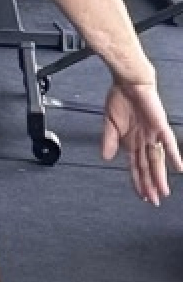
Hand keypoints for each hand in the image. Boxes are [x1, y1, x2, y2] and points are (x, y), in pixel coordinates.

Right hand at [100, 78, 179, 202]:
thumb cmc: (120, 98)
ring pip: (157, 160)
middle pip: (148, 167)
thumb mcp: (109, 123)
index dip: (138, 181)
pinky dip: (173, 156)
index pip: (136, 166)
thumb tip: (105, 157)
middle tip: (154, 200)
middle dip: (150, 185)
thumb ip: (108, 140)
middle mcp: (143, 140)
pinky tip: (178, 168)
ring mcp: (153, 134)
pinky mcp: (160, 126)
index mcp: (131, 141)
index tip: (142, 195)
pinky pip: (168, 143)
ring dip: (160, 176)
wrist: (128, 81)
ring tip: (162, 192)